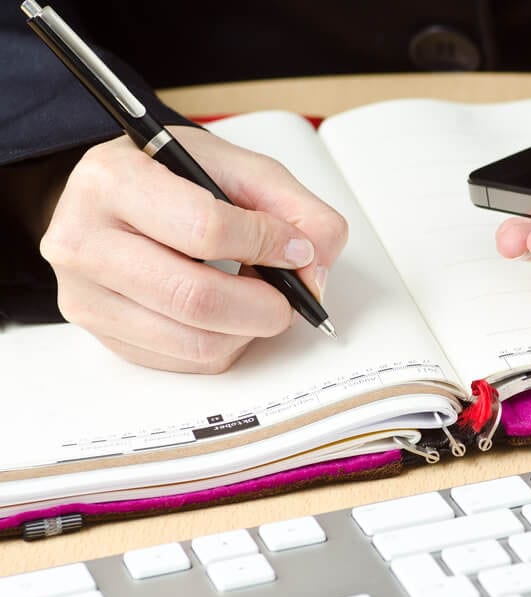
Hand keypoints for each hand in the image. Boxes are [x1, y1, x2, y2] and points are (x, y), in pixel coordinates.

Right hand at [41, 126, 346, 372]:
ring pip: (193, 342)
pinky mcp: (103, 336)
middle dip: (266, 305)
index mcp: (114, 181)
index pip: (206, 228)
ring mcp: (85, 296)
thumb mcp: (238, 168)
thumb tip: (314, 263)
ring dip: (249, 330)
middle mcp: (83, 240)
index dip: (267, 244)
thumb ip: (293, 207)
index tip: (296, 249)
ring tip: (260, 300)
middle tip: (290, 296)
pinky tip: (229, 315)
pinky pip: (185, 362)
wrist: (115, 196)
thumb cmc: (174, 178)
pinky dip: (226, 345)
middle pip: (196, 299)